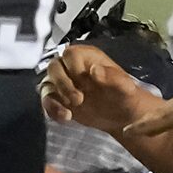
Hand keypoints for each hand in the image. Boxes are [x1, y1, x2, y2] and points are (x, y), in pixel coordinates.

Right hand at [40, 43, 156, 135]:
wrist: (123, 117)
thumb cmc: (125, 96)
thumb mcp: (125, 87)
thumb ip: (112, 77)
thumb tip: (94, 70)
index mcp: (88, 57)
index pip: (70, 54)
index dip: (73, 68)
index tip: (84, 82)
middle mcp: (72, 67)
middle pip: (54, 67)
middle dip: (62, 84)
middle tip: (78, 100)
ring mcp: (64, 84)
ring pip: (46, 84)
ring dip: (53, 99)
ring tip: (69, 114)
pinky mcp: (60, 100)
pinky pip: (48, 101)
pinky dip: (52, 110)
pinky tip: (66, 118)